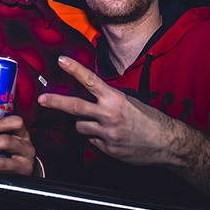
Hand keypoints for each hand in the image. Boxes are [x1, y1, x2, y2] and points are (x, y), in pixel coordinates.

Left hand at [0, 115, 38, 176]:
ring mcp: (24, 163)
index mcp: (22, 134)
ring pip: (2, 163)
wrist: (26, 168)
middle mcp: (26, 148)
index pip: (16, 122)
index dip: (1, 124)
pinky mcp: (19, 176)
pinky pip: (0, 174)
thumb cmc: (14, 151)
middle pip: (6, 142)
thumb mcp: (10, 139)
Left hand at [38, 56, 181, 167]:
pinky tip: (110, 137)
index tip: (61, 60)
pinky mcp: (108, 149)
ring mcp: (107, 134)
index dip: (74, 69)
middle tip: (42, 99)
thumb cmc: (150, 119)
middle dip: (56, 102)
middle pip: (75, 106)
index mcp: (115, 99)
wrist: (167, 143)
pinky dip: (96, 138)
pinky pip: (92, 141)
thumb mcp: (130, 101)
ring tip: (100, 124)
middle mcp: (109, 115)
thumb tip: (92, 95)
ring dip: (85, 124)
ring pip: (81, 126)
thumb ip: (109, 98)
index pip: (90, 80)